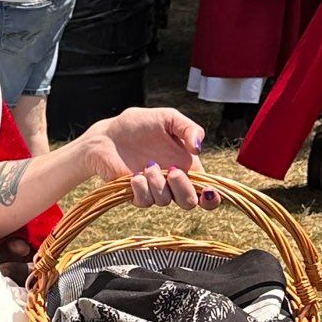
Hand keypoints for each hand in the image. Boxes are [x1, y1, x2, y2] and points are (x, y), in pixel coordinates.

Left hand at [79, 107, 216, 207]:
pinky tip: (135, 175)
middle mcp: (172, 182)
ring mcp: (153, 189)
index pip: (207, 192)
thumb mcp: (168, 118)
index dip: (213, 198)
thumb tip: (198, 149)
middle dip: (184, 189)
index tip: (209, 191)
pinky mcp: (134, 194)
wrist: (109, 133)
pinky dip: (142, 189)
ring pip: (165, 201)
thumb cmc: (140, 124)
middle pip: (189, 202)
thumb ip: (188, 128)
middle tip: (172, 170)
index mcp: (187, 166)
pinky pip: (144, 201)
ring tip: (147, 165)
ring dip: (158, 184)